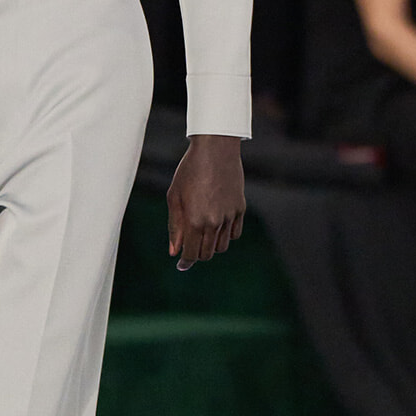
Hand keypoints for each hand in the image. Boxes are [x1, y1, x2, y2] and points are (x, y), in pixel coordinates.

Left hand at [167, 133, 244, 269]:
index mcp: (194, 220)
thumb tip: (174, 252)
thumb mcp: (174, 197)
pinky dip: (225, 235)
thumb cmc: (189, 171)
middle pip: (206, 254)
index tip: (181, 266)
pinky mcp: (240, 209)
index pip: (190, 254)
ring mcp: (229, 216)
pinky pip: (234, 233)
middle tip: (189, 247)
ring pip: (222, 246)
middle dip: (196, 255)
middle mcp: (213, 222)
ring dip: (211, 245)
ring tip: (202, 233)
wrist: (215, 150)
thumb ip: (174, 227)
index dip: (185, 263)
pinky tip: (216, 225)